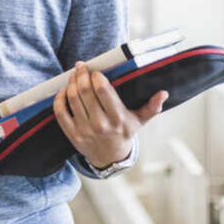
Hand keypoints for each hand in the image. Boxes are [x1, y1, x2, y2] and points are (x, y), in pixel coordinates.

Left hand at [53, 61, 168, 168]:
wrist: (110, 157)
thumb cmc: (124, 133)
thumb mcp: (140, 121)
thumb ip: (152, 107)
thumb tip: (163, 93)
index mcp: (118, 119)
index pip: (104, 92)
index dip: (97, 78)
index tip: (96, 71)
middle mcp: (100, 124)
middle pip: (85, 92)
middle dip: (82, 75)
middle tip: (81, 66)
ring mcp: (84, 130)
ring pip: (72, 99)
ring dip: (71, 83)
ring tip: (74, 74)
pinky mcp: (72, 134)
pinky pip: (61, 112)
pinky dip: (59, 98)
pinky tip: (64, 90)